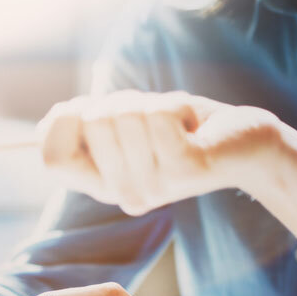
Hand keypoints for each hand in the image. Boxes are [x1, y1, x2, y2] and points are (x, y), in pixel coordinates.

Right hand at [38, 90, 296, 215]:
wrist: (245, 144)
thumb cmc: (184, 129)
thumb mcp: (128, 124)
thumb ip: (87, 122)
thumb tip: (51, 120)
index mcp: (104, 185)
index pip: (52, 158)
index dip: (63, 122)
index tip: (91, 109)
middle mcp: (124, 194)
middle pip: (91, 122)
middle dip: (122, 101)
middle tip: (153, 119)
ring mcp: (153, 185)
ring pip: (125, 114)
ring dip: (152, 103)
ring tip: (176, 125)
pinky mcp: (183, 169)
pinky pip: (158, 115)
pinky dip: (177, 105)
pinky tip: (193, 127)